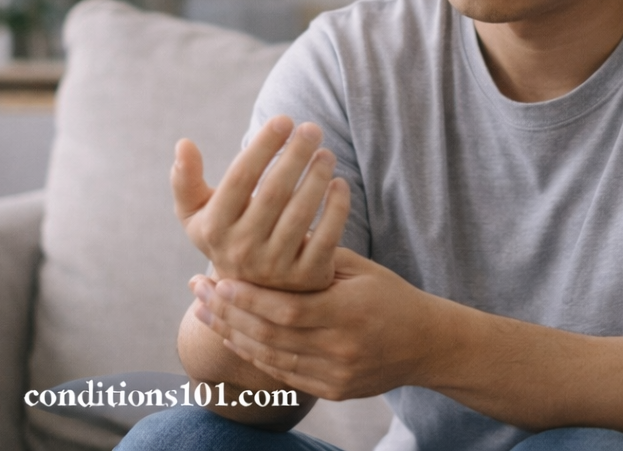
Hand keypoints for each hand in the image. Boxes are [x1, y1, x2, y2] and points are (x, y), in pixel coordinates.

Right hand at [172, 115, 350, 290]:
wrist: (252, 295)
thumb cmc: (227, 236)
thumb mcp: (198, 215)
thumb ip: (185, 181)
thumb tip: (183, 143)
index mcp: (215, 228)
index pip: (240, 178)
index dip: (262, 146)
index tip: (284, 119)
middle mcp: (242, 250)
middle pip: (274, 192)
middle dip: (295, 155)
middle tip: (312, 128)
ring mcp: (275, 268)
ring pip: (301, 213)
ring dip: (317, 177)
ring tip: (326, 153)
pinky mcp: (307, 277)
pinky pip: (327, 236)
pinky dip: (337, 207)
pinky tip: (340, 182)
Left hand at [188, 246, 443, 400]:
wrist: (425, 342)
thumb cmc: (390, 295)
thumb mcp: (361, 269)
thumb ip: (319, 257)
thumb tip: (275, 231)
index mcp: (349, 312)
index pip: (287, 310)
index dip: (248, 299)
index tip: (217, 281)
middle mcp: (340, 348)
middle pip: (271, 336)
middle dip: (228, 315)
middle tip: (197, 294)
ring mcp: (336, 374)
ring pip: (271, 359)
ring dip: (233, 336)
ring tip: (205, 315)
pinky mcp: (333, 391)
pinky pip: (284, 375)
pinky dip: (255, 357)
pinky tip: (234, 338)